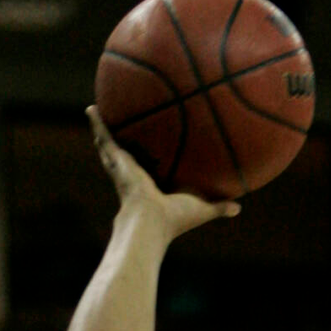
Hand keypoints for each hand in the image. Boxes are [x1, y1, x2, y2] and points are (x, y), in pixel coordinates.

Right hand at [87, 104, 239, 239]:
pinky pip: (105, 137)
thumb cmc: (174, 220)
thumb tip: (238, 208)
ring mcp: (121, 168)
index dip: (142, 162)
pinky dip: (97, 123)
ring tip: (96, 112)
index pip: (144, 171)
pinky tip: (91, 108)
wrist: (151, 222)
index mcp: (148, 187)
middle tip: (114, 128)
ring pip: (109, 145)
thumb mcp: (201, 209)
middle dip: (117, 144)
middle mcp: (131, 176)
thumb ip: (218, 207)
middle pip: (122, 156)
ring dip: (102, 130)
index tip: (143, 153)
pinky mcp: (116, 161)